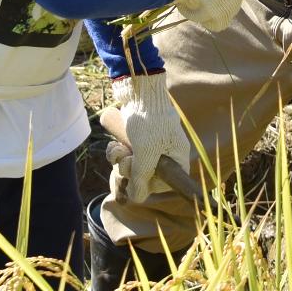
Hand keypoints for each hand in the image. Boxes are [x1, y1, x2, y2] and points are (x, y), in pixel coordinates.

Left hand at [98, 72, 192, 203]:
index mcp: (177, 155)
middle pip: (146, 175)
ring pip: (132, 165)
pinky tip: (115, 144)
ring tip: (119, 149)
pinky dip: (117, 151)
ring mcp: (149, 144)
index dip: (152, 185)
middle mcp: (165, 151)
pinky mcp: (135, 138)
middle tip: (127, 161)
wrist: (139, 91)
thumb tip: (136, 198)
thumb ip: (142, 179)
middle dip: (131, 170)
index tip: (140, 180)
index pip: (168, 182)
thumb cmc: (149, 122)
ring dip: (121, 160)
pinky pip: (125, 154)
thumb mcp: (146, 154)